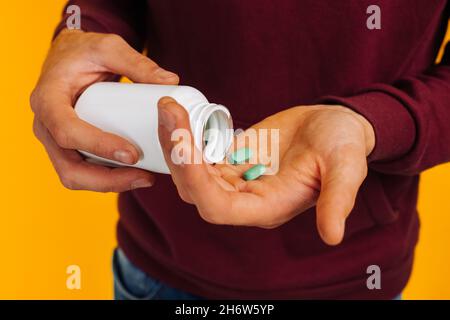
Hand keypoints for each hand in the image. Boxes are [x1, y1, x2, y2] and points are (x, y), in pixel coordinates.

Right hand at [31, 29, 178, 191]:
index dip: (98, 146)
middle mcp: (46, 125)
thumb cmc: (85, 51)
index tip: (132, 154)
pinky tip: (136, 175)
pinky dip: (109, 179)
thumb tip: (171, 82)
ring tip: (146, 178)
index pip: (66, 131)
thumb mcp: (110, 48)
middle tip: (145, 177)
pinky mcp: (69, 148)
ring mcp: (56, 140)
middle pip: (69, 167)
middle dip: (108, 180)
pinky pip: (85, 171)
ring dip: (111, 184)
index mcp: (48, 99)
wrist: (70, 58)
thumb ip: (138, 64)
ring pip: (76, 176)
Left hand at [158, 97, 374, 244]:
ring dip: (175, 143)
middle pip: (195, 189)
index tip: (185, 144)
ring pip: (191, 171)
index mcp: (268, 207)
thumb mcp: (346, 168)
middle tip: (168, 112)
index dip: (197, 182)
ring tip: (168, 107)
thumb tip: (332, 236)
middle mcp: (245, 198)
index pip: (218, 208)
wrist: (334, 126)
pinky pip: (199, 153)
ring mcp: (235, 178)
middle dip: (177, 155)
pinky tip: (178, 111)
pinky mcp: (231, 158)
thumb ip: (338, 200)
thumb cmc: (343, 146)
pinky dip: (186, 135)